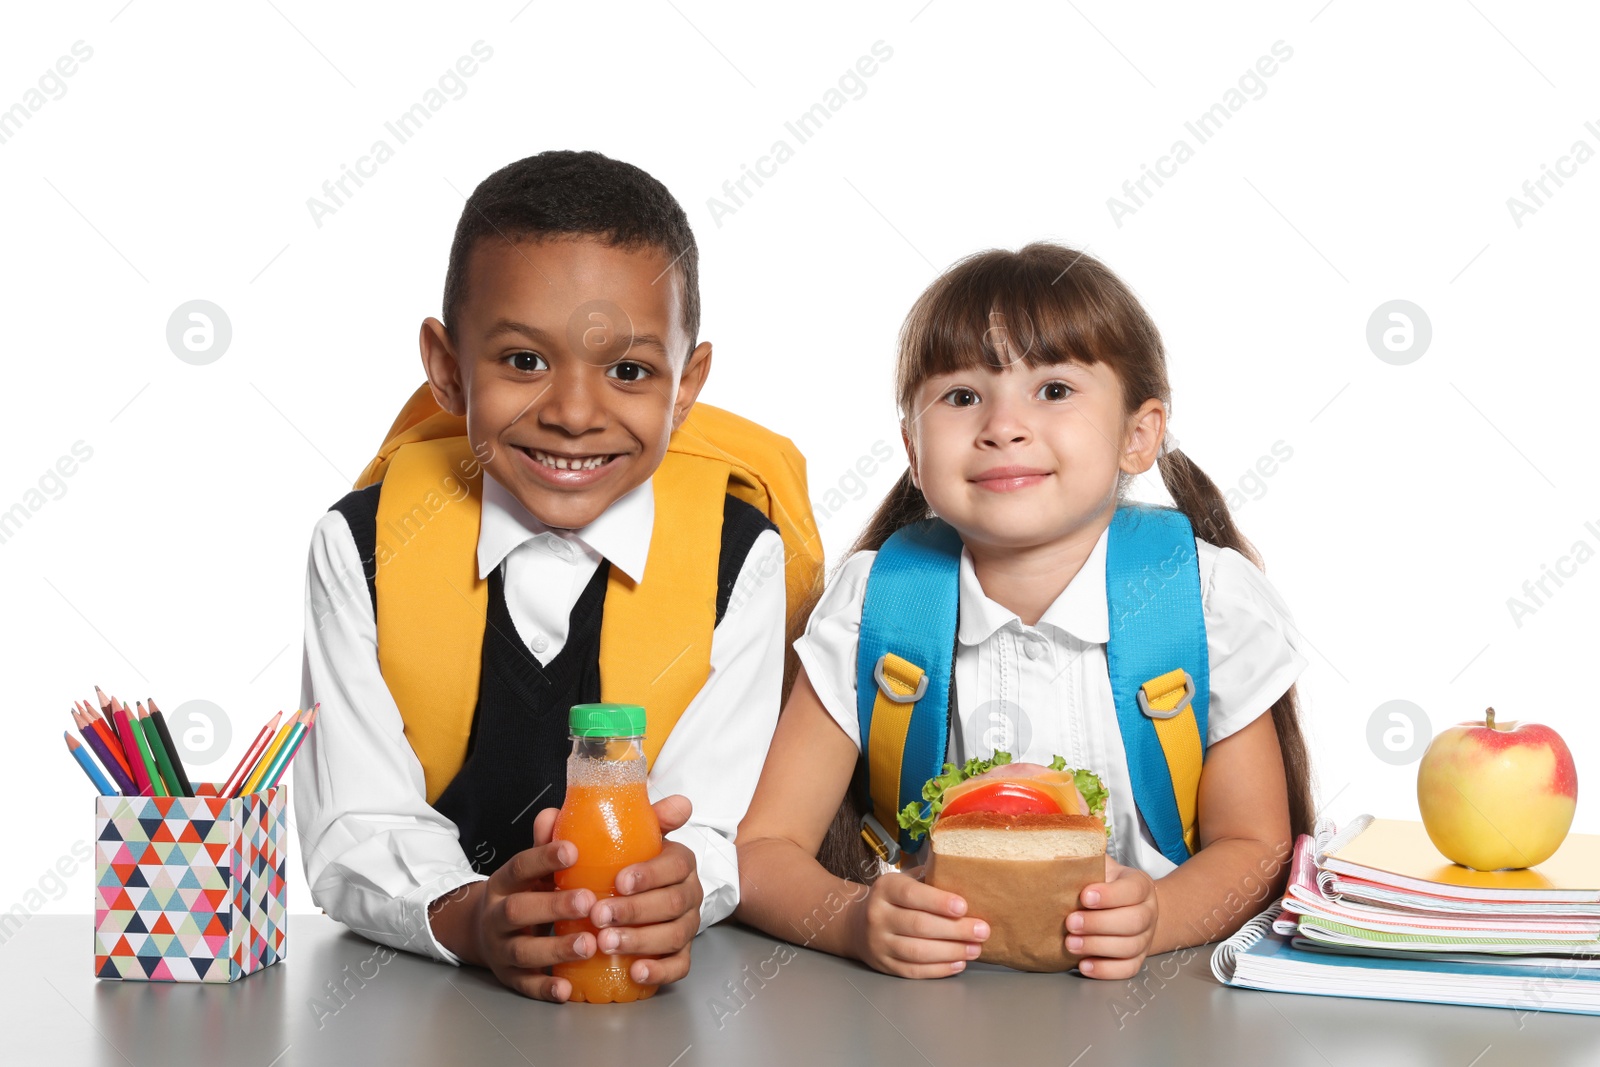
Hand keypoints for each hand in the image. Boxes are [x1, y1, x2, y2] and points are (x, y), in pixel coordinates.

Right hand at [428, 832, 599, 1001]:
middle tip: (589, 902)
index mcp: (504, 883)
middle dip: (553, 906)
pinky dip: (544, 989)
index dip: (543, 857)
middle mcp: (497, 916)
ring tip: (589, 944)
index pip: (520, 866)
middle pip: (518, 910)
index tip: (573, 850)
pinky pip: (525, 985)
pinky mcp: (509, 977)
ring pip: (523, 951)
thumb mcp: (530, 869)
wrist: (482, 932)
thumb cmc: (523, 893)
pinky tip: (566, 989)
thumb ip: (545, 844)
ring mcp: (500, 949)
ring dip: (556, 949)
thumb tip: (557, 810)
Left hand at [583, 794, 703, 986]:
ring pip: (675, 936)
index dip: (651, 873)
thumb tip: (549, 815)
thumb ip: (580, 828)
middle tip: (599, 915)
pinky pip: (679, 966)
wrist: (632, 897)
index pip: (676, 863)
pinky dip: (660, 971)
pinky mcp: (679, 954)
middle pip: (673, 902)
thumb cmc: (622, 867)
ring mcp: (686, 925)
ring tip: (607, 943)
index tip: (619, 881)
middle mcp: (688, 892)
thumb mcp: (609, 843)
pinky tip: (635, 970)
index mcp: (678, 861)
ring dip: (641, 941)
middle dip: (635, 910)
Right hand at [848, 867, 989, 978]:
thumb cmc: (894, 900)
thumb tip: (966, 874)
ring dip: (951, 951)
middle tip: (982, 931)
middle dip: (955, 930)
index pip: (911, 895)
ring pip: (918, 951)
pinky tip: (958, 963)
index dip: (938, 902)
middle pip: (919, 925)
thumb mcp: (904, 880)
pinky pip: (914, 970)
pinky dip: (939, 969)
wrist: (856, 924)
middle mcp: (878, 916)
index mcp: (885, 889)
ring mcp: (880, 943)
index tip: (963, 906)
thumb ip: (930, 878)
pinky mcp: (885, 965)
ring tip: (975, 949)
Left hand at [1066, 855, 1157, 979]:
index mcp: (1139, 885)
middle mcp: (1148, 912)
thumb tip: (1060, 853)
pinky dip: (1106, 970)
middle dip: (1099, 924)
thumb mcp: (1100, 866)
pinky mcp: (1138, 959)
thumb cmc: (1105, 885)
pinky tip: (1084, 965)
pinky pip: (1127, 969)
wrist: (1127, 908)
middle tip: (1070, 922)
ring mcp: (1146, 938)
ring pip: (1130, 947)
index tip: (1084, 896)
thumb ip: (1086, 859)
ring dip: (1097, 947)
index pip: (1133, 890)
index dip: (1110, 895)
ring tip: (1070, 944)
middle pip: (1134, 921)